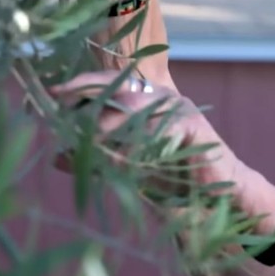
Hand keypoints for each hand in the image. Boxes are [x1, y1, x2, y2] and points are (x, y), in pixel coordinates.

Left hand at [48, 70, 238, 194]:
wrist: (219, 193)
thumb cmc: (176, 177)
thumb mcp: (130, 167)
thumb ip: (98, 159)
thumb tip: (58, 157)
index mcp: (149, 100)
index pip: (111, 82)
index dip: (83, 85)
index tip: (55, 93)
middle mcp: (164, 97)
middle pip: (120, 89)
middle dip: (92, 106)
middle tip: (70, 128)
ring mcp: (180, 107)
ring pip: (135, 108)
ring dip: (111, 131)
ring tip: (95, 150)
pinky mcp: (193, 124)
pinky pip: (158, 130)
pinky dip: (139, 148)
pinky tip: (128, 164)